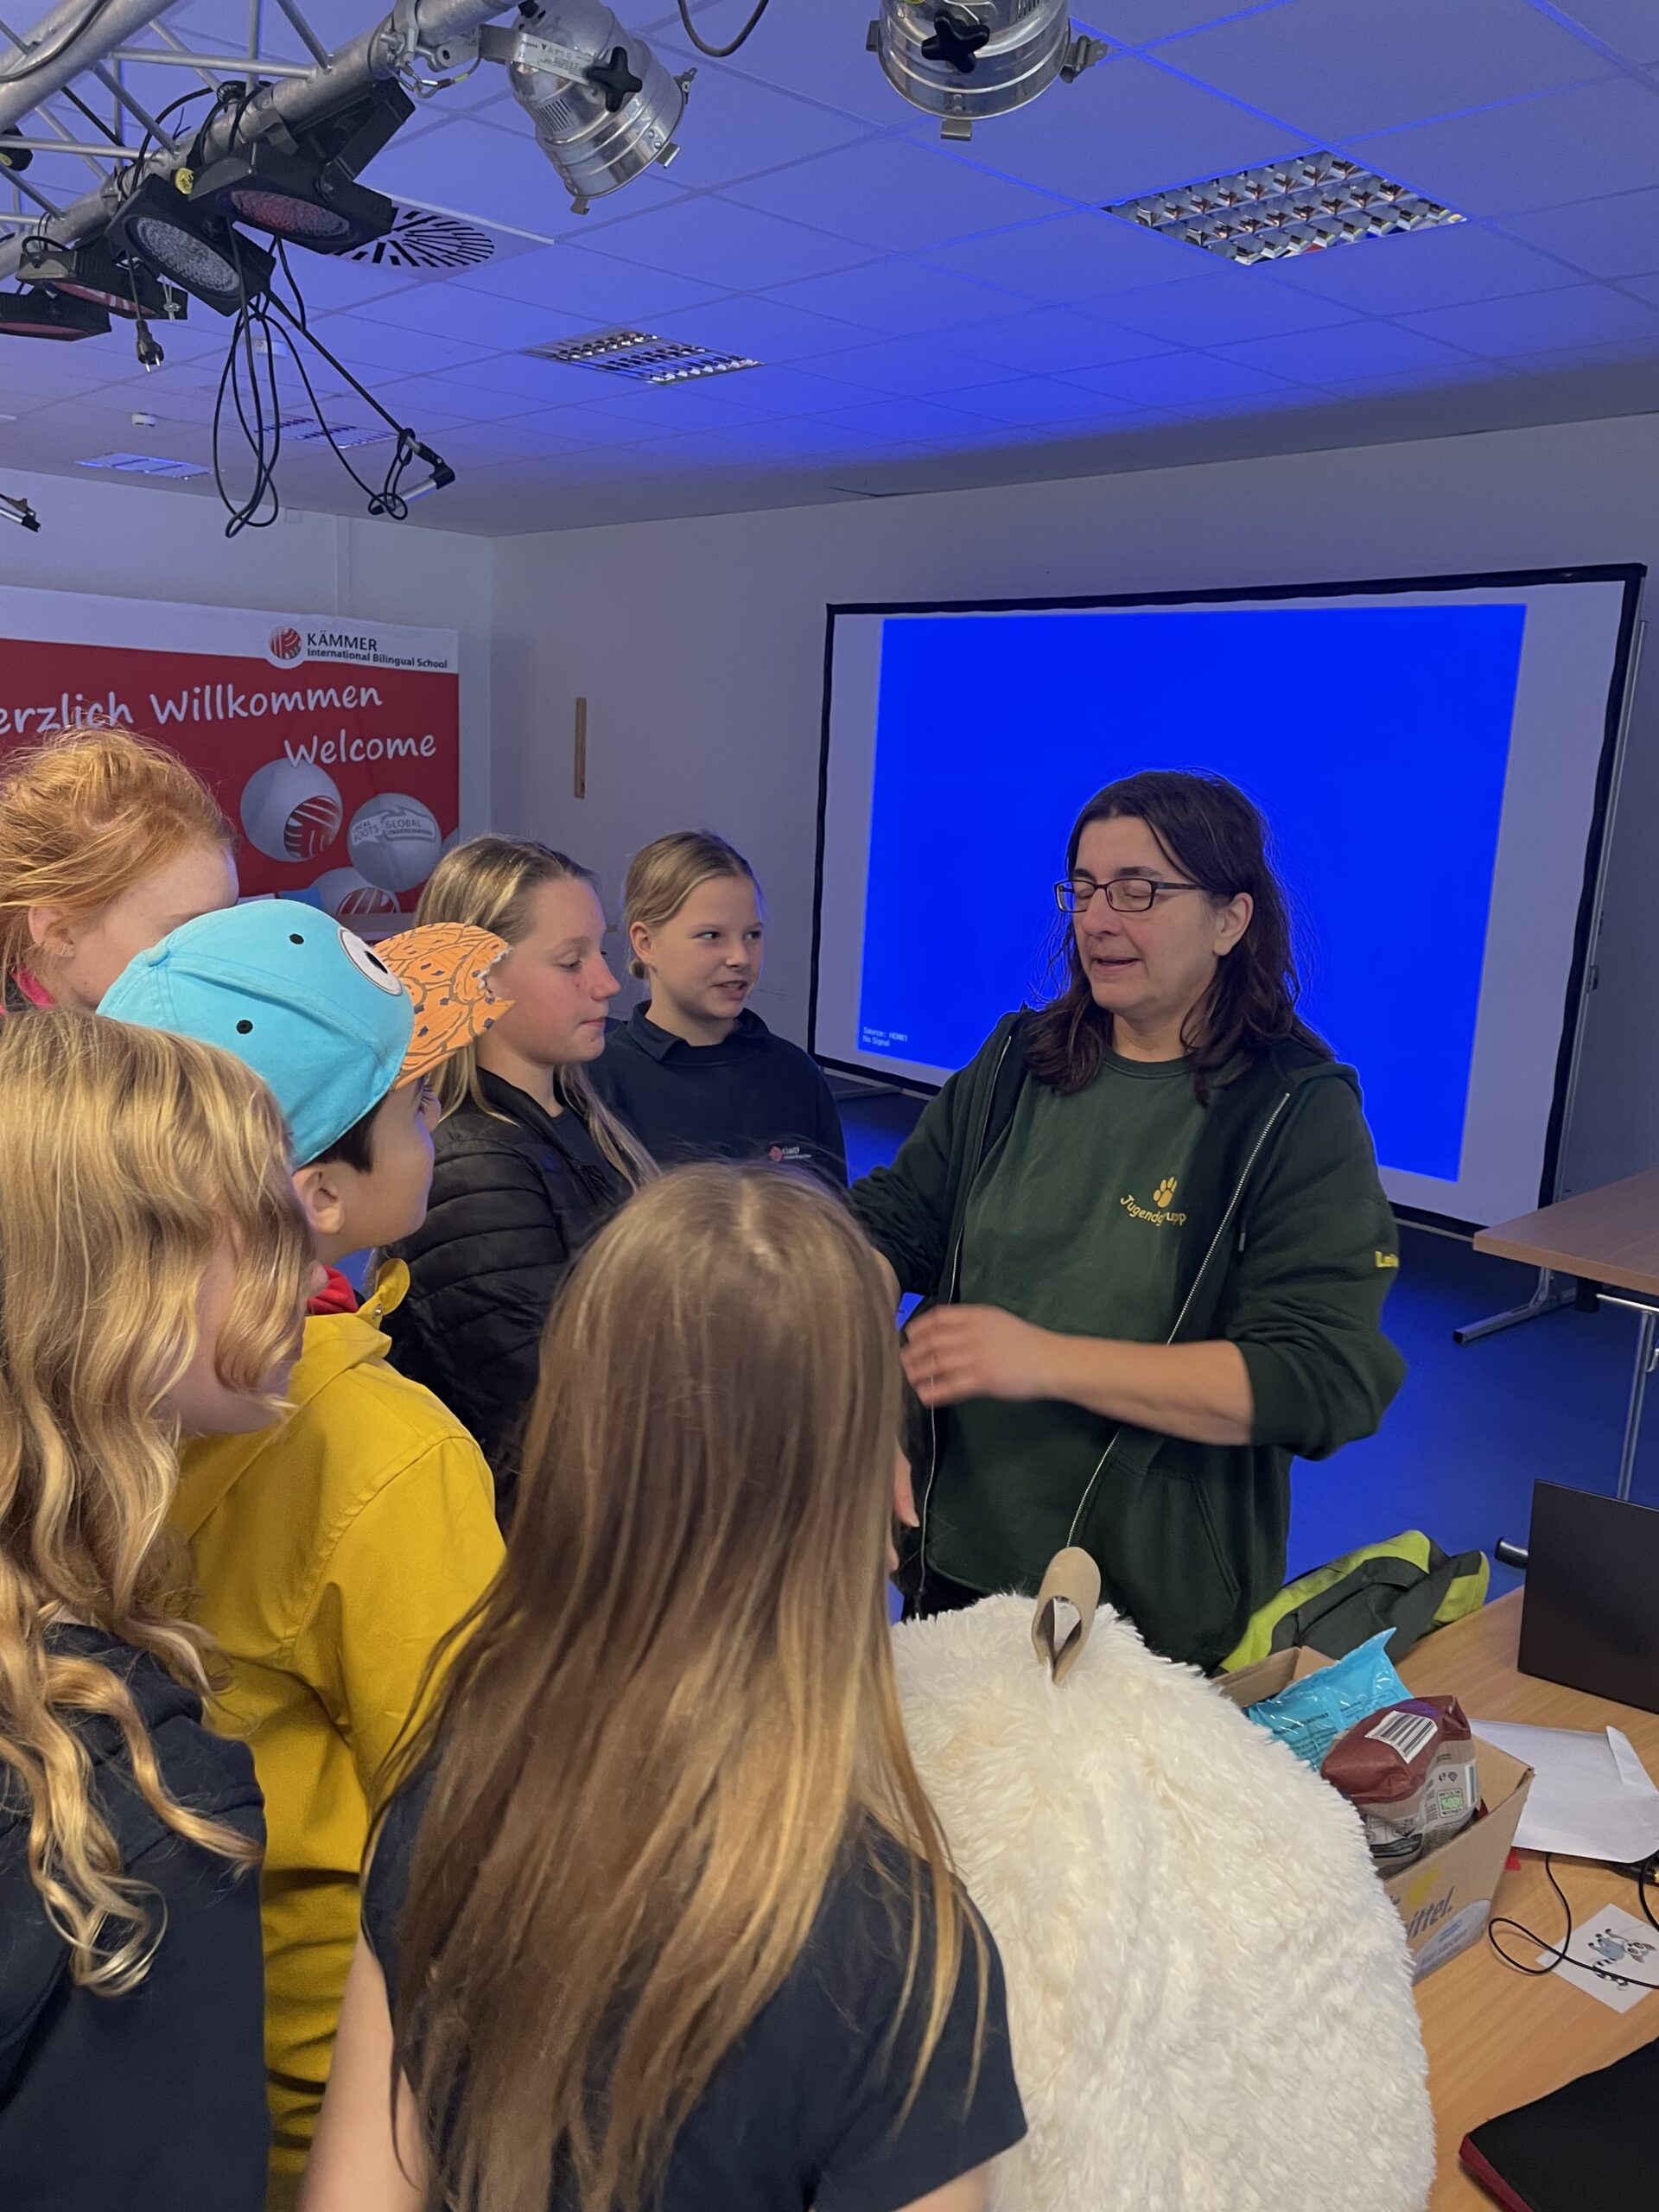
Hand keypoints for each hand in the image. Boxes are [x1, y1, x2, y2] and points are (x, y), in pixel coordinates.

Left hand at [902, 1306, 1057, 1407]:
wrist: (1052, 1360)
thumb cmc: (1025, 1342)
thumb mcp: (997, 1322)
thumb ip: (971, 1325)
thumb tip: (941, 1333)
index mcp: (977, 1315)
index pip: (938, 1317)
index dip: (918, 1327)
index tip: (908, 1337)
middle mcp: (974, 1332)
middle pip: (932, 1341)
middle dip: (913, 1353)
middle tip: (903, 1363)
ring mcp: (979, 1355)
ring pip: (938, 1363)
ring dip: (919, 1373)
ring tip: (910, 1380)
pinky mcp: (985, 1378)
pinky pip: (952, 1385)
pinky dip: (935, 1391)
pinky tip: (925, 1396)